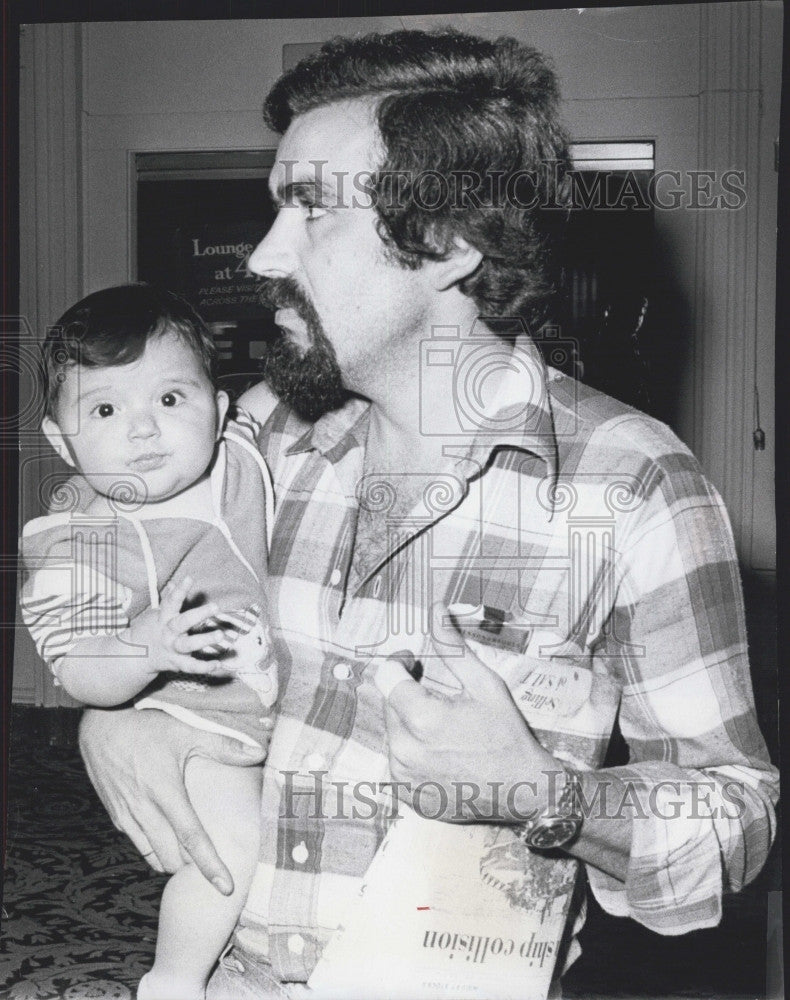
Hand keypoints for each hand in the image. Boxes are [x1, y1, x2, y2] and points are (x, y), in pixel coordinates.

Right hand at [79, 706, 268, 891]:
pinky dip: (153, 849)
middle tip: (212, 865)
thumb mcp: (186, 729)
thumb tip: (258, 753)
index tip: (225, 887)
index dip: (209, 866)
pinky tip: (165, 840)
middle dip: (191, 868)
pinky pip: (136, 843)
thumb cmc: (146, 724)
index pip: (192, 839)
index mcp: (165, 792)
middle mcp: (143, 809)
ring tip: (191, 857)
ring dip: (171, 861)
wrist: (100, 722)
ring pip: (151, 856)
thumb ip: (223, 745)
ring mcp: (126, 814)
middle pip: (171, 857)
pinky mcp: (114, 813)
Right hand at [130, 574, 236, 676]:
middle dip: (198, 615)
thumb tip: (173, 583)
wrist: (133, 656)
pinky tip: (218, 664)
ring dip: (204, 640)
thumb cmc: (151, 630)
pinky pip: (191, 666)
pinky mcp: (177, 663)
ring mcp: (173, 649)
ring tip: (220, 635)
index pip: (171, 601)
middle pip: (182, 623)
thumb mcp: (156, 614)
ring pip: (188, 645)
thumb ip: (168, 600)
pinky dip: (204, 667)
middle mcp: (168, 633)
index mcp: (163, 618)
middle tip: (215, 606)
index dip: (179, 590)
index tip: (189, 578)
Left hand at [373, 602, 559, 822]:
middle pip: (389, 704)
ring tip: (445, 726)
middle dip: (408, 692)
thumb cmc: (506, 736)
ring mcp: (403, 777)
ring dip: (410, 720)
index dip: (399, 661)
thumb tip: (435, 610)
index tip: (413, 659)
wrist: (523, 791)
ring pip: (392, 731)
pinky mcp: (406, 794)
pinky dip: (413, 749)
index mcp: (422, 720)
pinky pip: (398, 759)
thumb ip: (453, 647)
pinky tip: (441, 750)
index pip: (386, 677)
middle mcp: (405, 751)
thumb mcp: (485, 685)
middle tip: (440, 694)